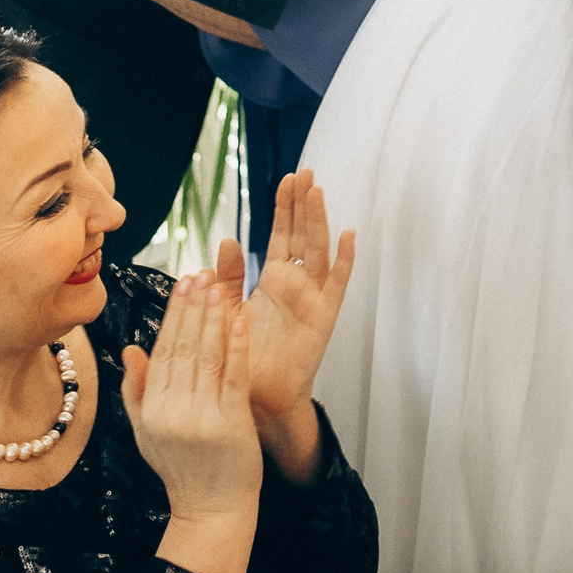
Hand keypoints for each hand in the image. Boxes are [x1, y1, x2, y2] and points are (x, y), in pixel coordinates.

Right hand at [124, 269, 262, 572]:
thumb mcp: (146, 432)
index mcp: (151, 410)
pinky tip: (239, 320)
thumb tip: (131, 348)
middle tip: (200, 273)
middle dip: (192, 307)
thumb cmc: (181, 470)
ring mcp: (201, 418)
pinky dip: (236, 347)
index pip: (161, 351)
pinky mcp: (231, 423)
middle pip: (183, 348)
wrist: (212, 510)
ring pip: (206, 357)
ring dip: (212, 317)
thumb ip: (136, 390)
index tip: (181, 284)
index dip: (172, 315)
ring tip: (217, 285)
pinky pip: (233, 376)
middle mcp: (172, 412)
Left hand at [223, 172, 356, 485]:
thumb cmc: (241, 358)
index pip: (282, 236)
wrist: (254, 400)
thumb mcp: (226, 310)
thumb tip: (225, 241)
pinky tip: (347, 236)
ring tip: (317, 191)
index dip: (285, 208)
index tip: (286, 179)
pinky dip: (344, 261)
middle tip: (305, 173)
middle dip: (304, 205)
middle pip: (303, 236)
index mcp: (274, 282)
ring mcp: (312, 300)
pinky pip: (337, 286)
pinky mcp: (322, 318)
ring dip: (319, 221)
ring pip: (318, 251)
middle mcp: (297, 286)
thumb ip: (227, 278)